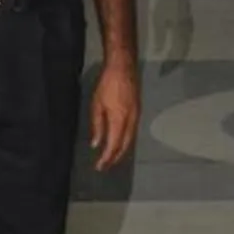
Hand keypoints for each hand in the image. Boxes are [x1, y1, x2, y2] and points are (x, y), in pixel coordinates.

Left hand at [91, 57, 141, 172]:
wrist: (123, 67)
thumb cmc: (106, 85)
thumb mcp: (96, 105)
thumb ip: (97, 126)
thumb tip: (96, 145)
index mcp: (119, 120)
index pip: (113, 146)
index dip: (107, 158)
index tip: (99, 167)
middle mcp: (131, 121)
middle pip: (124, 145)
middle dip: (115, 158)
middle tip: (105, 166)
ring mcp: (136, 116)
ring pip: (130, 139)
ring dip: (121, 150)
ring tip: (112, 157)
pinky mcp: (138, 111)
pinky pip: (133, 132)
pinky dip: (126, 141)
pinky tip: (120, 141)